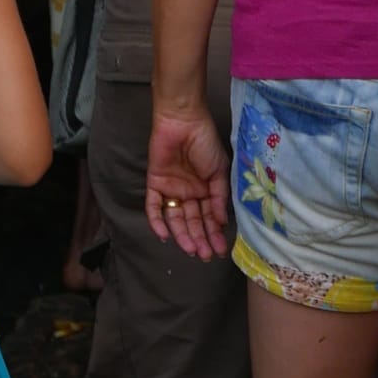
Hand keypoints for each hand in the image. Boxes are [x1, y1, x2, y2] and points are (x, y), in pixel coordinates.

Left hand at [146, 109, 230, 259]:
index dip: (214, 233)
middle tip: (206, 255)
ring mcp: (172, 190)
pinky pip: (154, 207)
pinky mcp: (155, 184)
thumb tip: (222, 221)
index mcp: (206, 189)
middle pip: (193, 221)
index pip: (209, 216)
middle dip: (200, 239)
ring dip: (182, 235)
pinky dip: (157, 222)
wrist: (183, 122)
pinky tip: (165, 235)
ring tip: (191, 250)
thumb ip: (220, 196)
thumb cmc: (205, 143)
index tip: (220, 249)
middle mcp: (189, 192)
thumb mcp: (220, 170)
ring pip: (175, 218)